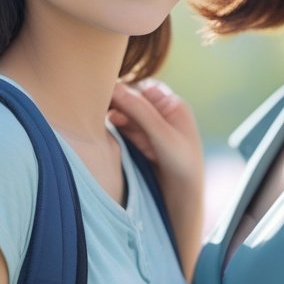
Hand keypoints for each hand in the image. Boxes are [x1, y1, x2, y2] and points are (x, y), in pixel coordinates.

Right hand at [109, 80, 204, 274]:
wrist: (183, 196)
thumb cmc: (182, 164)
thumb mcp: (161, 134)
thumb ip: (139, 110)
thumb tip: (115, 87)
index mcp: (174, 105)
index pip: (144, 88)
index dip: (126, 90)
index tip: (106, 92)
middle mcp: (163, 113)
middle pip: (133, 100)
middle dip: (118, 102)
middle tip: (99, 105)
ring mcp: (152, 128)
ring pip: (126, 114)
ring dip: (115, 116)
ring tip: (103, 118)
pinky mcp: (142, 141)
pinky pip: (124, 128)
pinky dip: (116, 128)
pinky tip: (107, 128)